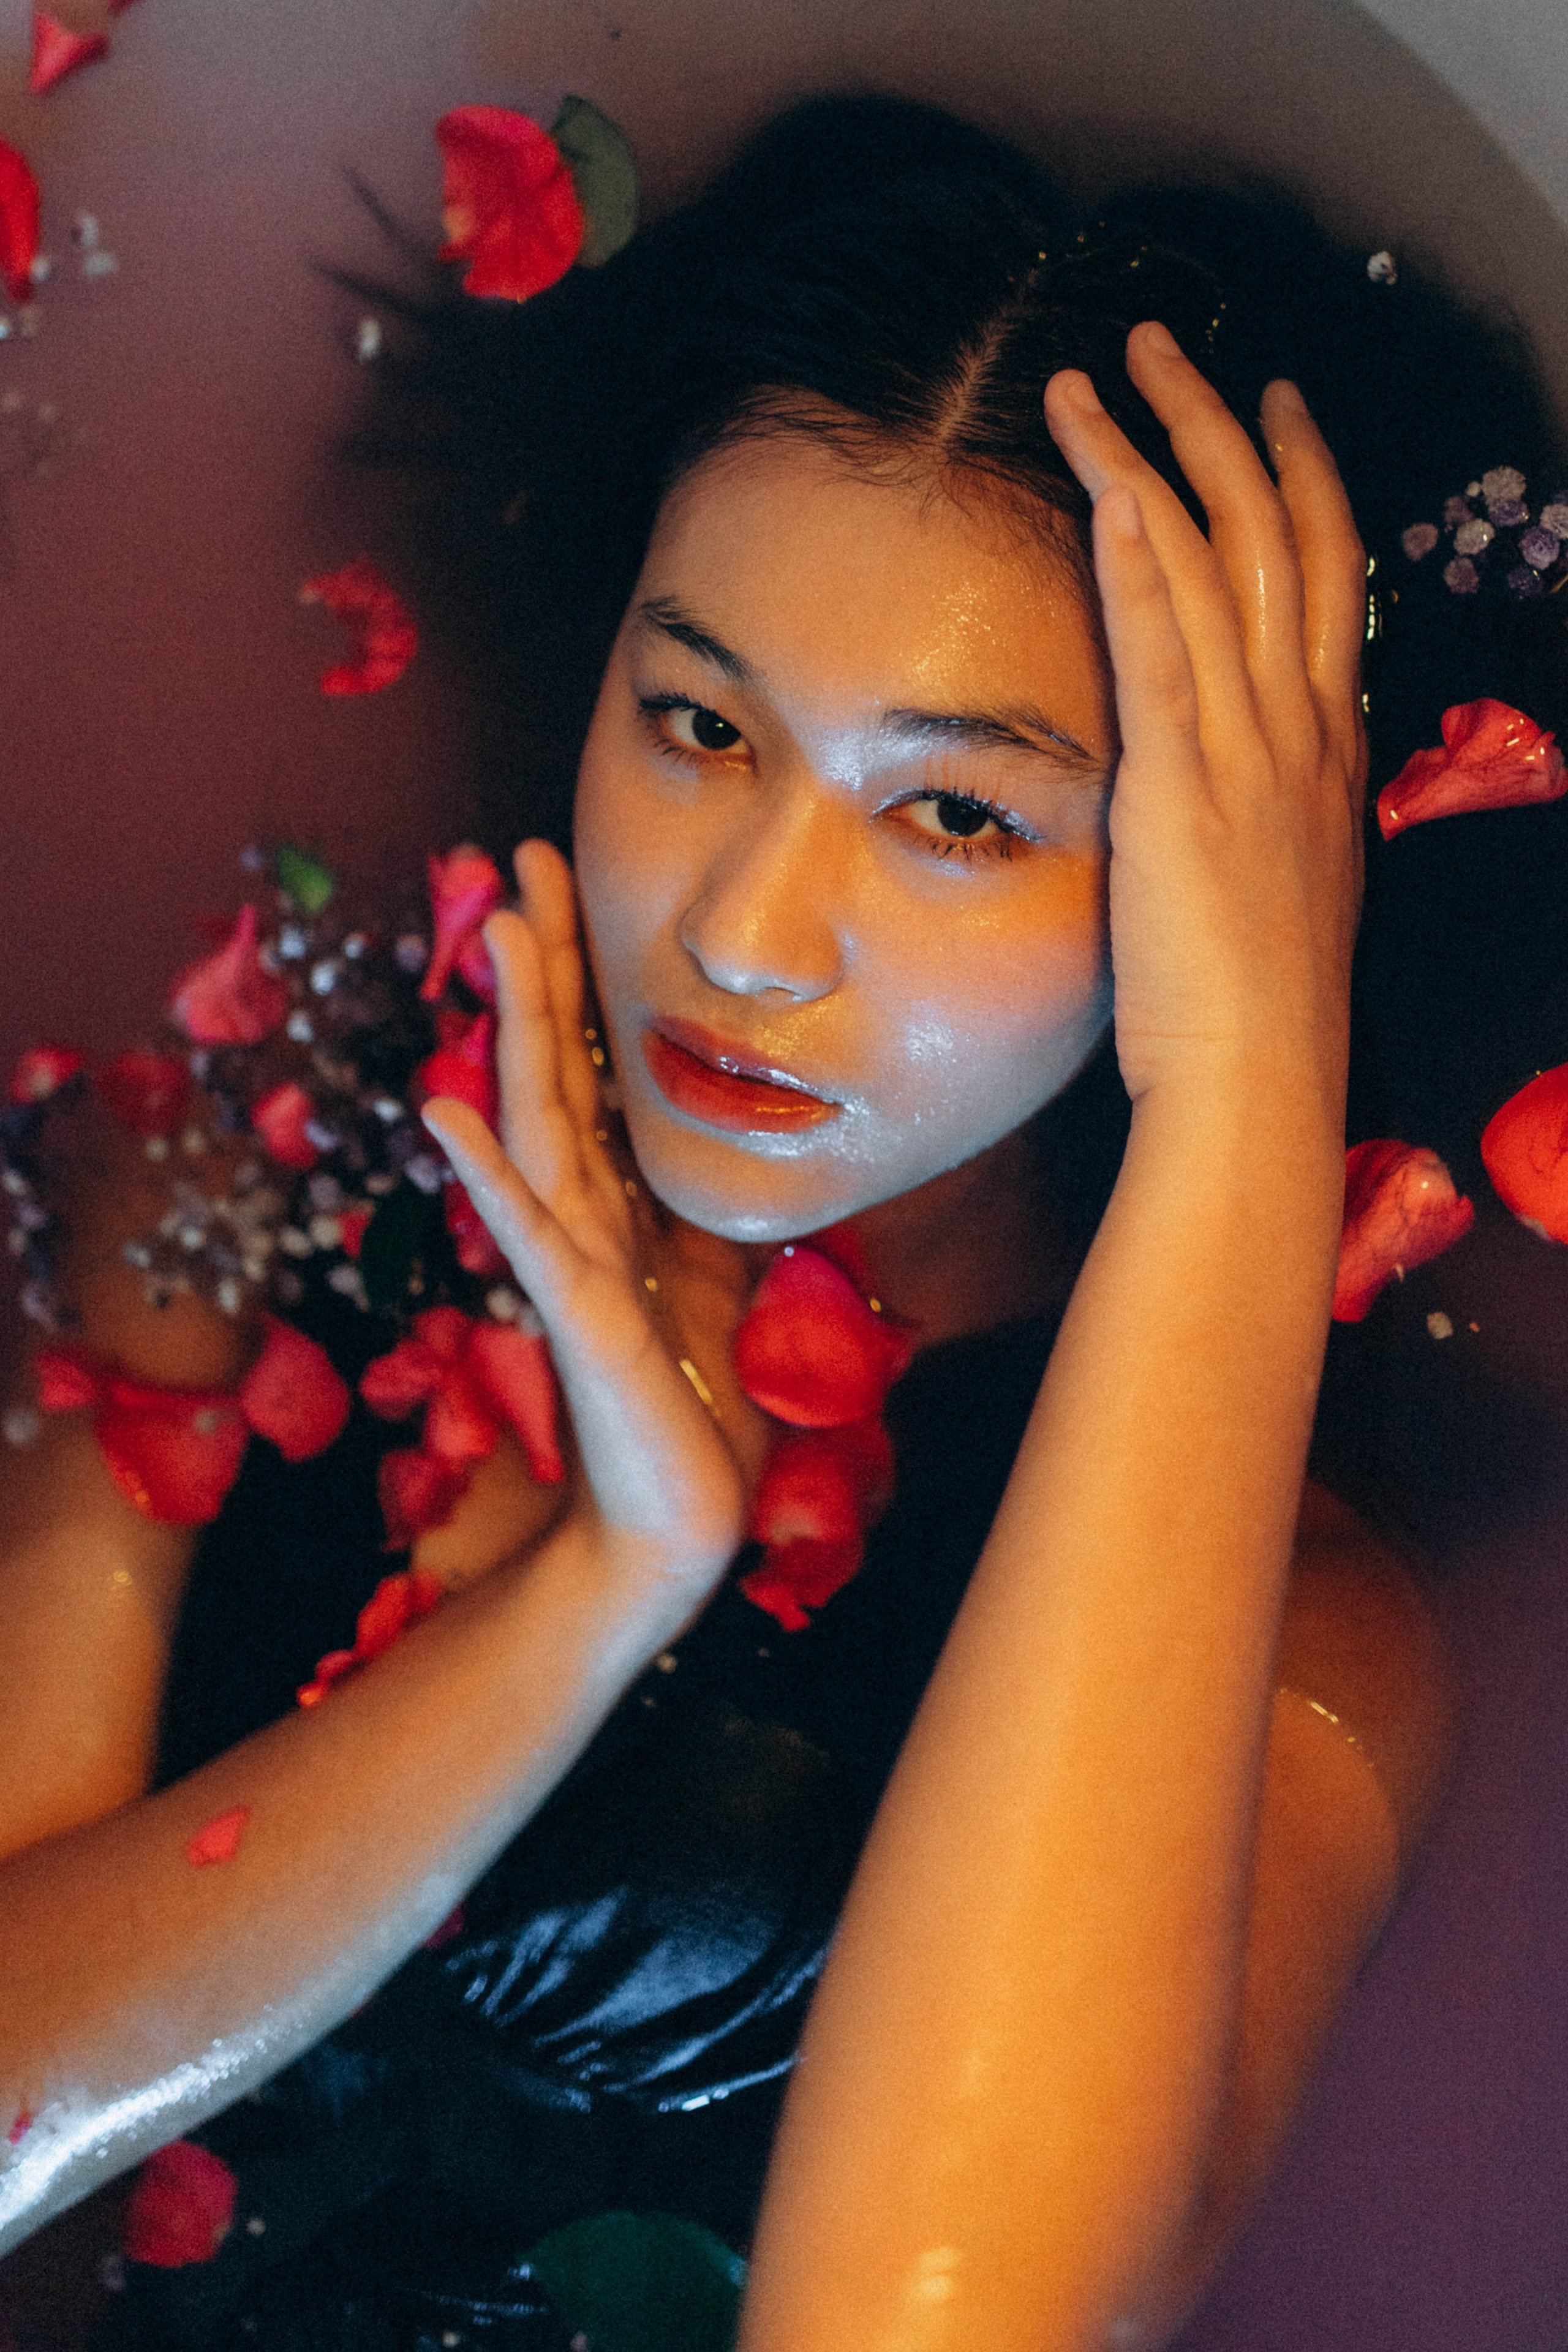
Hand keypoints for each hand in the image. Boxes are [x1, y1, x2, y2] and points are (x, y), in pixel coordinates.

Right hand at [421, 841, 750, 1624]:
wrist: (676, 1524)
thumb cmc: (689, 1407)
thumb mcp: (713, 1281)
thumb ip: (696, 1208)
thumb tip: (710, 1133)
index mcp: (613, 1208)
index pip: (588, 1072)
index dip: (575, 978)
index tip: (563, 885)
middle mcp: (579, 1219)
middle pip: (553, 1068)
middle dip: (539, 962)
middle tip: (519, 856)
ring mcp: (569, 1265)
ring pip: (536, 1123)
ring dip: (514, 1024)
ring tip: (492, 929)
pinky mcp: (577, 1321)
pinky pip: (529, 1234)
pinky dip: (487, 1171)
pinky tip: (448, 1108)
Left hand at [1043, 323, 1366, 1120]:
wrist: (1258, 1075)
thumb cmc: (1257, 1001)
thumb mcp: (1281, 875)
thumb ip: (1264, 801)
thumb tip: (1232, 774)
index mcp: (1328, 742)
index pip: (1322, 570)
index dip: (1298, 474)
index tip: (1270, 406)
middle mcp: (1301, 721)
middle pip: (1274, 530)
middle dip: (1221, 421)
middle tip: (1164, 344)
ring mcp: (1246, 746)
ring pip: (1208, 559)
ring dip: (1153, 452)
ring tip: (1099, 373)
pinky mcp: (1180, 783)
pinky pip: (1163, 646)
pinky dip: (1134, 560)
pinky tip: (1102, 484)